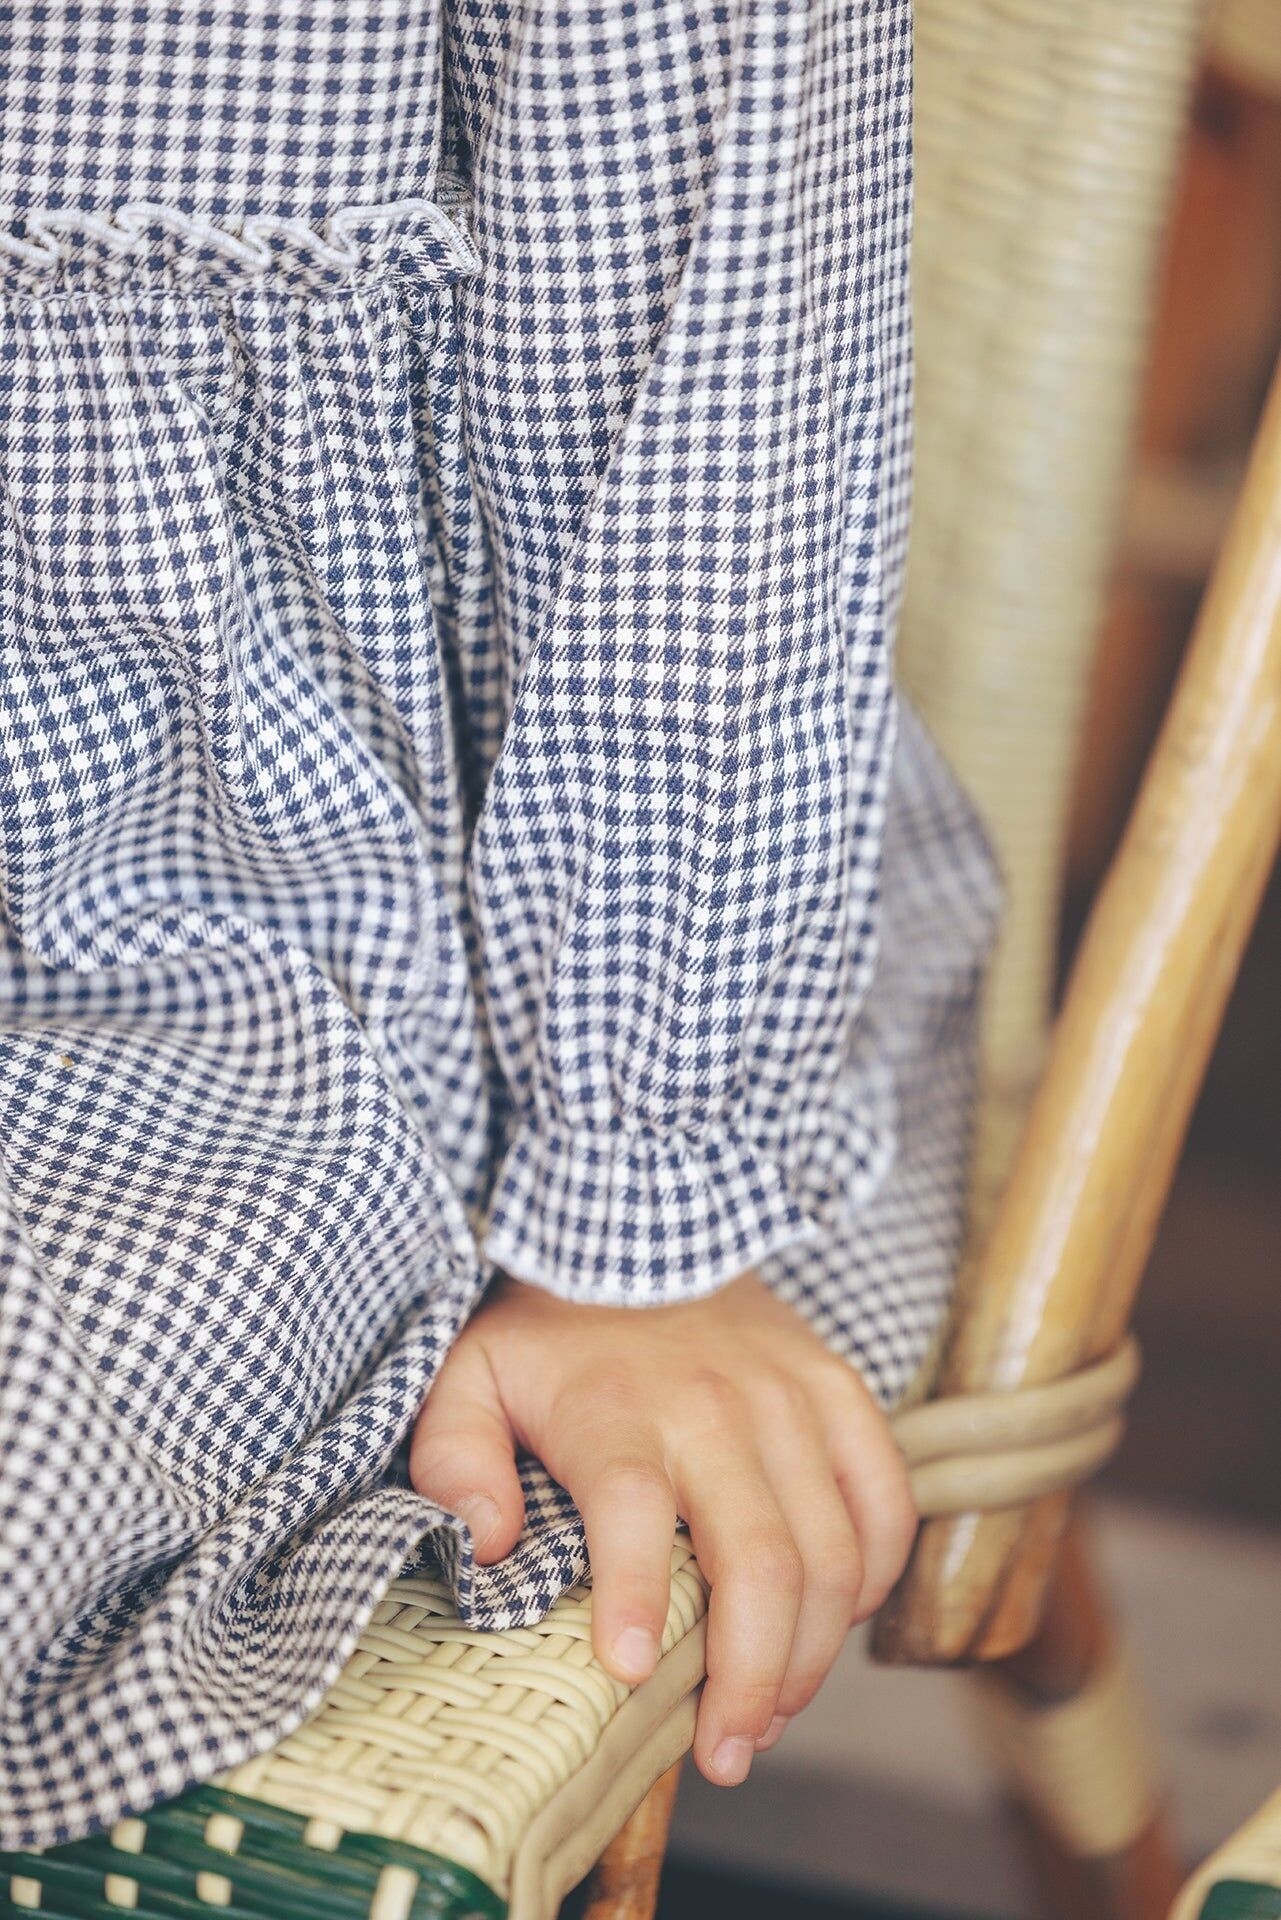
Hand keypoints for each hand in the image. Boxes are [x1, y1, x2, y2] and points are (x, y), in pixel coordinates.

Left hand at [410, 1271, 915, 1785]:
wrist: (642, 1218)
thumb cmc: (549, 1327)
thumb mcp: (467, 1377)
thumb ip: (455, 1460)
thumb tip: (489, 1543)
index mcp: (615, 1407)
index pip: (633, 1509)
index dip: (638, 1598)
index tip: (633, 1676)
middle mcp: (713, 1405)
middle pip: (762, 1559)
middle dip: (751, 1679)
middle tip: (725, 1756)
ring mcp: (788, 1397)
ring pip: (832, 1552)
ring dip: (812, 1655)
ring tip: (769, 1718)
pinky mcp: (837, 1390)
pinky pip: (885, 1502)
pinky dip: (871, 1580)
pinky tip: (832, 1625)